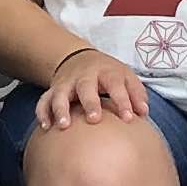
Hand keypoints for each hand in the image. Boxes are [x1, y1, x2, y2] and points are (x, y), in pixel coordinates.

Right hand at [34, 48, 152, 129]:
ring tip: (63, 125)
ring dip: (60, 109)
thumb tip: (143, 113)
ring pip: (60, 94)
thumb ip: (136, 94)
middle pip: (86, 87)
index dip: (123, 101)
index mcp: (106, 72)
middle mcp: (84, 76)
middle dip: (89, 102)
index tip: (128, 118)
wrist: (78, 58)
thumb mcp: (126, 77)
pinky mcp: (53, 90)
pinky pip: (44, 100)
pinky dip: (42, 112)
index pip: (115, 84)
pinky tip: (45, 127)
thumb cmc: (107, 74)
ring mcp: (66, 83)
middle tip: (93, 119)